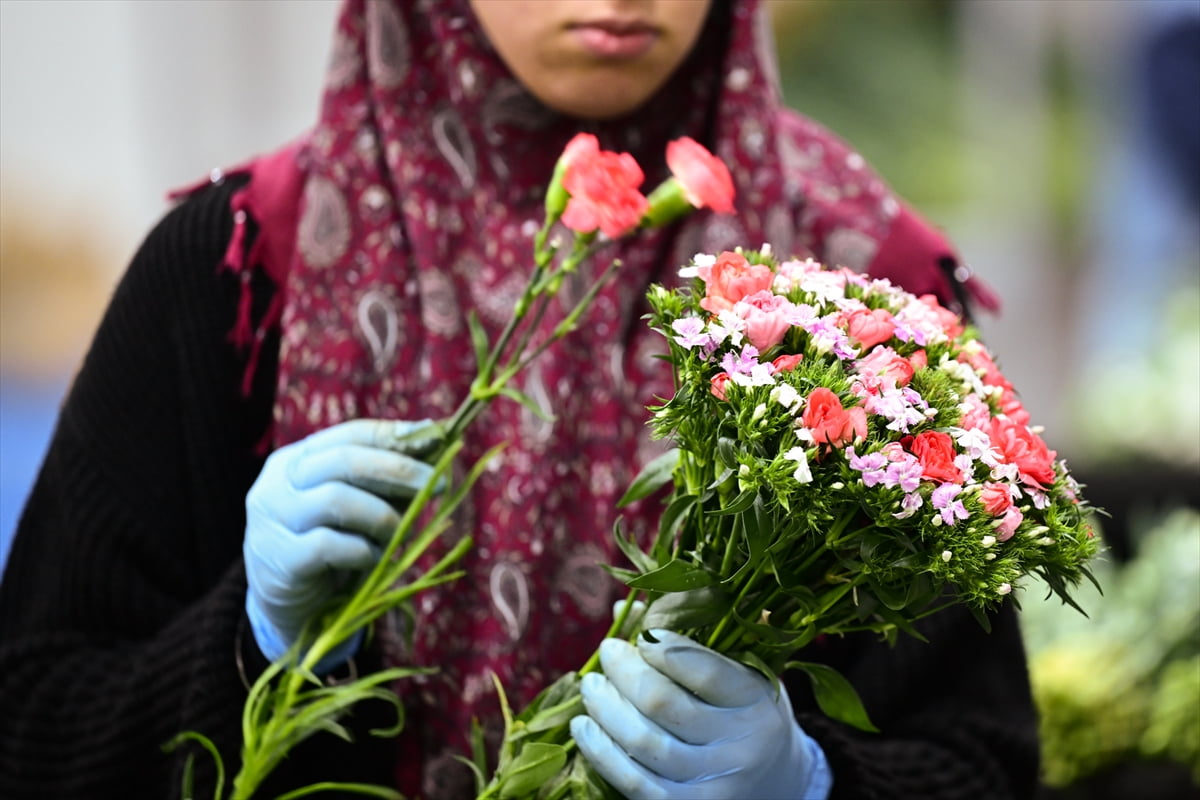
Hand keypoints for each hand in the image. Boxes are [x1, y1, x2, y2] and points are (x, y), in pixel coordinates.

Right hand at [244, 418, 441, 670]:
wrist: (292, 610)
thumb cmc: (333, 550)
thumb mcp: (358, 507)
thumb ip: (385, 477)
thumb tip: (431, 436)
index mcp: (295, 460)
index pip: (349, 435)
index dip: (393, 436)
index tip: (434, 441)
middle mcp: (277, 484)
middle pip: (344, 461)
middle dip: (399, 470)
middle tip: (438, 485)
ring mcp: (273, 521)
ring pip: (337, 500)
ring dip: (381, 517)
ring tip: (398, 534)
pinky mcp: (280, 560)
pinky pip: (330, 546)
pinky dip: (363, 551)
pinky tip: (373, 559)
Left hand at [571, 630, 831, 799]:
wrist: (780, 782)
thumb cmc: (749, 713)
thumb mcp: (741, 672)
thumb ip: (692, 640)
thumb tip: (625, 609)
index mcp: (755, 700)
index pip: (703, 670)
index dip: (661, 648)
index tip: (638, 636)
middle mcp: (738, 745)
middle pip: (663, 704)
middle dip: (624, 672)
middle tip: (607, 652)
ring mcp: (713, 782)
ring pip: (644, 742)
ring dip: (605, 709)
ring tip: (590, 686)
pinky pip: (635, 783)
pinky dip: (602, 754)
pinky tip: (584, 728)